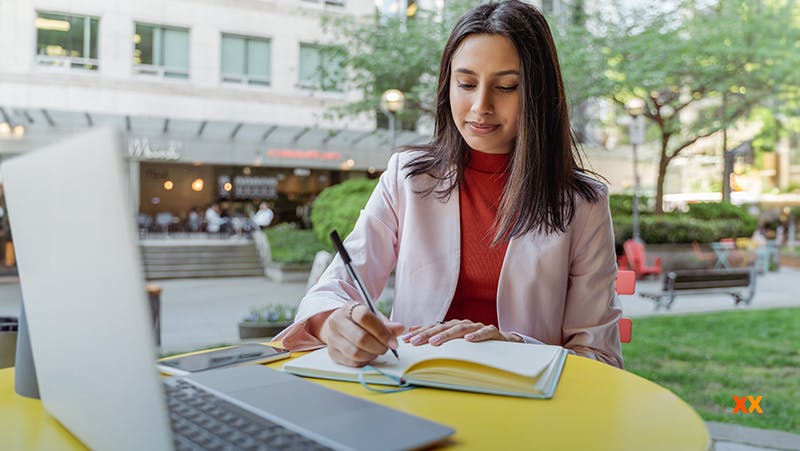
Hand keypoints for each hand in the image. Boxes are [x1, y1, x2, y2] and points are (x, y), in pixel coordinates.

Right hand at [319, 302, 404, 366]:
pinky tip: (368, 355)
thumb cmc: (360, 322)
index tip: (394, 342)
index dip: (382, 331)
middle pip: (361, 338)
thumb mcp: (374, 317)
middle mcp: (336, 322)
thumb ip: (387, 324)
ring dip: (372, 355)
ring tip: (377, 350)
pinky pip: (352, 362)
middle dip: (379, 346)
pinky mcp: (332, 353)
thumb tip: (400, 329)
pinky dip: (365, 361)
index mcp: (348, 308)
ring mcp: (332, 339)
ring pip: (356, 353)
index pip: (364, 317)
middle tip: (387, 348)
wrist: (339, 326)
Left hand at [402, 319, 522, 346]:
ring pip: (460, 329)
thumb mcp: (458, 344)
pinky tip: (468, 340)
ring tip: (435, 342)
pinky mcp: (493, 332)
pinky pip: (484, 332)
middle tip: (414, 342)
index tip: (405, 339)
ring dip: (446, 335)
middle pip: (443, 327)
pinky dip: (476, 335)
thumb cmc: (478, 344)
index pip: (434, 327)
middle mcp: (464, 324)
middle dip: (427, 334)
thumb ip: (442, 341)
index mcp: (454, 327)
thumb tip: (418, 340)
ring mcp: (478, 327)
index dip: (419, 332)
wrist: (506, 343)